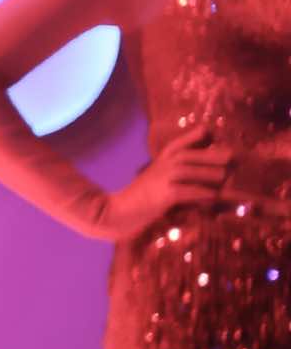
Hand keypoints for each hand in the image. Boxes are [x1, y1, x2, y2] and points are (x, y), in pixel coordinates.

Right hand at [92, 126, 232, 240]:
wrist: (116, 212)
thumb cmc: (139, 198)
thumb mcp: (156, 179)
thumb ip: (176, 172)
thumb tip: (208, 173)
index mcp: (161, 159)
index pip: (182, 141)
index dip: (199, 136)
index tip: (212, 135)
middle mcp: (162, 164)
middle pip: (193, 154)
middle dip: (214, 156)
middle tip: (232, 158)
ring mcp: (163, 178)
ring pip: (194, 172)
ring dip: (212, 176)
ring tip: (226, 179)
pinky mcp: (165, 195)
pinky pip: (190, 192)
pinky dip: (204, 194)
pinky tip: (213, 197)